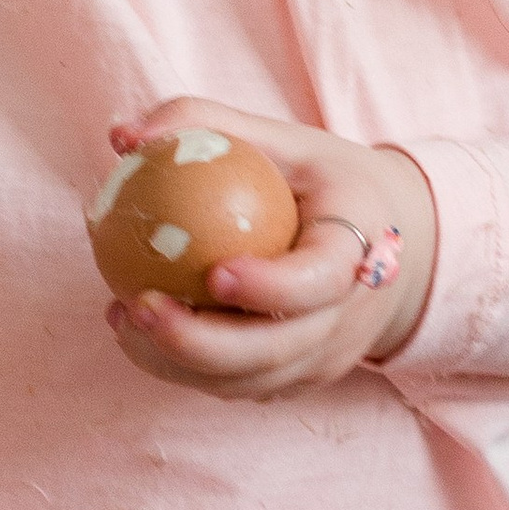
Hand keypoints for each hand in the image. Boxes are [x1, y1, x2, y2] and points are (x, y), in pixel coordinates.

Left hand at [100, 97, 436, 401]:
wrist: (385, 236)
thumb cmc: (320, 178)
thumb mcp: (278, 137)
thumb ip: (203, 123)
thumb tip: (122, 138)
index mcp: (360, 246)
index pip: (322, 280)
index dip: (272, 289)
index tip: (214, 275)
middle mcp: (350, 313)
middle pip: (277, 350)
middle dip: (200, 342)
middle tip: (139, 306)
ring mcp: (327, 355)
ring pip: (249, 381)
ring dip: (177, 362)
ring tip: (124, 317)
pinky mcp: (301, 377)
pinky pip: (240, 386)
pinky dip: (184, 369)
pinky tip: (140, 332)